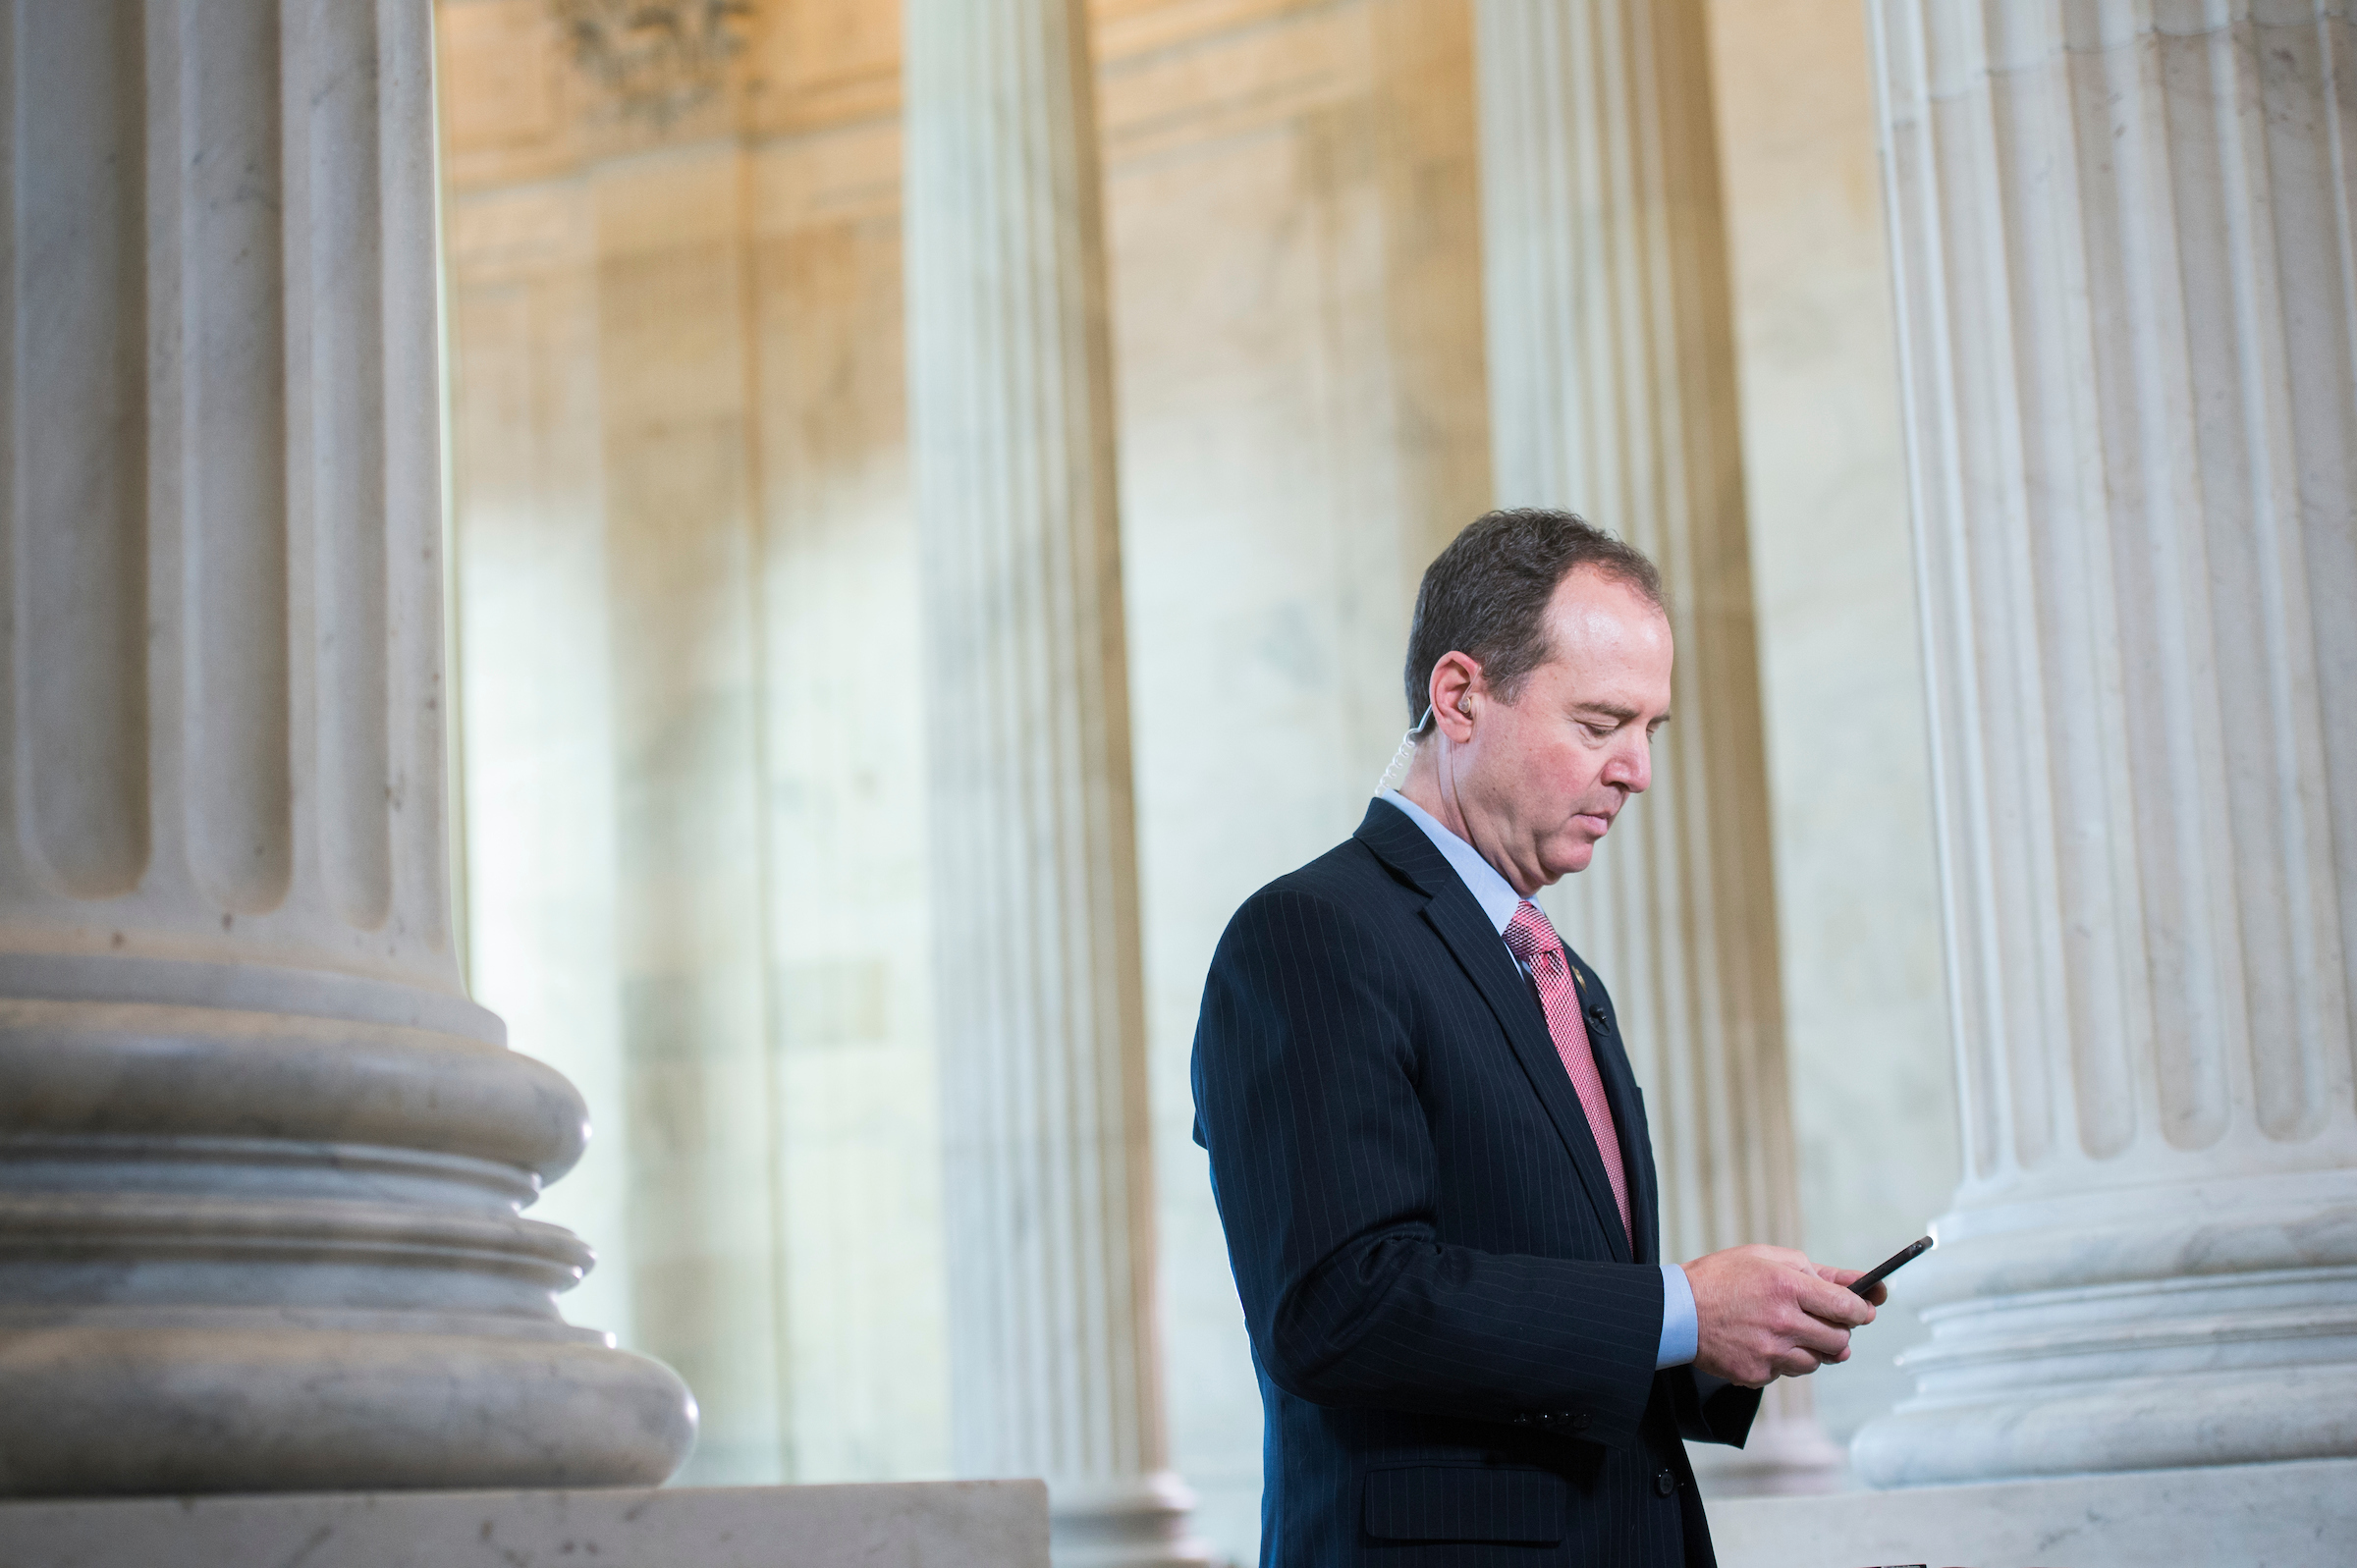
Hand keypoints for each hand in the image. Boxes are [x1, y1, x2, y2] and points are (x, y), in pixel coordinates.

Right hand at [1683, 1244, 1875, 1386]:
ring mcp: (1770, 1351)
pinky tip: (1765, 1342)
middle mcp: (1783, 1321)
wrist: (1676, 1311)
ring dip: (1814, 1348)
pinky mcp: (1757, 1373)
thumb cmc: (1720, 1278)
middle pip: (1840, 1340)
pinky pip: (1788, 1372)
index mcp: (1787, 1286)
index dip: (1863, 1309)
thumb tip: (1856, 1284)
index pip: (1848, 1307)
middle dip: (1840, 1331)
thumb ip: (1814, 1270)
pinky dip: (1785, 1360)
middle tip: (1825, 1321)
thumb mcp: (1766, 1258)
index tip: (1864, 1309)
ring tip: (1790, 1331)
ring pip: (1818, 1361)